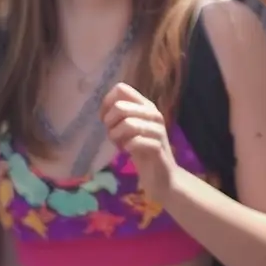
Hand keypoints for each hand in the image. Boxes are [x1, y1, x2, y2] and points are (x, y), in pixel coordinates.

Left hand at [102, 83, 180, 201]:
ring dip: (116, 136)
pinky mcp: (158, 148)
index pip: (121, 89)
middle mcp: (153, 114)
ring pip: (128, 123)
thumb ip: (119, 116)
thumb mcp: (129, 129)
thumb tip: (103, 111)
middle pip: (120, 106)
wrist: (161, 176)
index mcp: (145, 105)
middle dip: (109, 122)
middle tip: (112, 135)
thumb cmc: (142, 150)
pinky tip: (127, 151)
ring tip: (119, 145)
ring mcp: (157, 130)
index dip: (107, 103)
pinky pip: (136, 141)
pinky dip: (126, 147)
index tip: (105, 119)